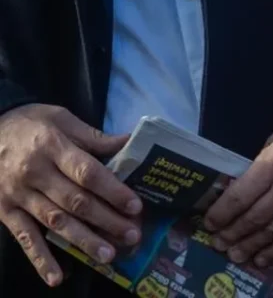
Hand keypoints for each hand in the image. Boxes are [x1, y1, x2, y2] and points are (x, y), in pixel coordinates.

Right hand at [0, 105, 139, 286]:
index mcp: (52, 146)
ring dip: (83, 241)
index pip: (87, 172)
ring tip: (107, 256)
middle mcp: (34, 173)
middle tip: (132, 236)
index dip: (112, 191)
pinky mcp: (5, 212)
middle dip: (106, 221)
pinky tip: (57, 277)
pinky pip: (24, 238)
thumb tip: (131, 142)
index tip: (135, 206)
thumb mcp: (60, 118)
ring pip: (54, 222)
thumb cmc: (29, 124)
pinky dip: (40, 259)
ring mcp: (18, 195)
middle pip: (75, 201)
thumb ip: (93, 137)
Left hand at [201, 126, 272, 267]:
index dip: (221, 215)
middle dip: (232, 233)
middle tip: (218, 244)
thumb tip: (239, 193)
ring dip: (251, 246)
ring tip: (236, 255)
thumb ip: (260, 167)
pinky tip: (262, 257)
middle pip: (253, 218)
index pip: (239, 197)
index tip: (209, 224)